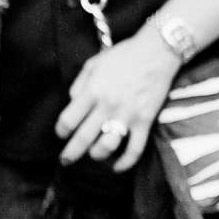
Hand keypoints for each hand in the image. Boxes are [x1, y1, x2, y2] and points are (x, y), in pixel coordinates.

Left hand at [55, 30, 182, 171]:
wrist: (157, 51)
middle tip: (66, 160)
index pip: (67, 120)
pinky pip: (135, 148)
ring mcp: (127, 114)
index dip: (61, 131)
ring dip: (96, 155)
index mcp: (92, 91)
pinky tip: (118, 167)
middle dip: (70, 154)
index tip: (62, 134)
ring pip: (106, 147)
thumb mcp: (94, 63)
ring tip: (94, 155)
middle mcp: (107, 106)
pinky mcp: (145, 120)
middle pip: (82, 138)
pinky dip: (125, 162)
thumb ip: (80, 84)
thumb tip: (72, 104)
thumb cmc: (124, 55)